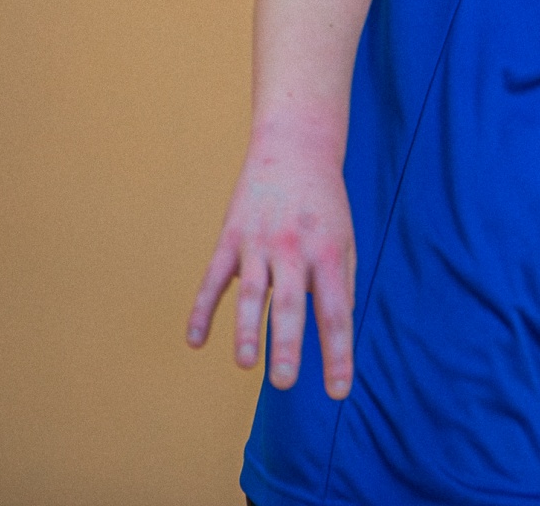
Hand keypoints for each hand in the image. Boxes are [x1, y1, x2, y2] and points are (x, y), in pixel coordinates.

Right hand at [186, 131, 356, 398]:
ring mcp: (259, 243)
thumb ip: (338, 285)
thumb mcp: (345, 240)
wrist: (296, 148)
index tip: (337, 392)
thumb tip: (334, 334)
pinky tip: (195, 341)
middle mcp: (294, 249)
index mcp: (329, 254)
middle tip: (283, 382)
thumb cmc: (325, 205)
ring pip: (251, 292)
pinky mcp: (230, 237)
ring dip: (245, 330)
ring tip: (245, 364)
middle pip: (291, 304)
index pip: (336, 313)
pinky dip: (202, 310)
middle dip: (286, 344)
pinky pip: (213, 279)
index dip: (338, 354)